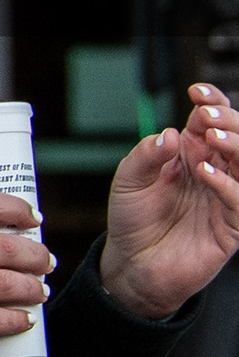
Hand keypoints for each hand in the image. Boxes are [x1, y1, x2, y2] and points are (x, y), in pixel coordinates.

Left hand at [98, 82, 238, 320]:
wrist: (133, 264)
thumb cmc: (133, 219)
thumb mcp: (128, 180)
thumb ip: (146, 155)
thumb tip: (171, 133)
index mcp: (192, 154)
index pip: (213, 120)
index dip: (212, 101)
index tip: (197, 92)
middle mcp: (214, 171)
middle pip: (237, 137)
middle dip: (228, 120)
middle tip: (207, 116)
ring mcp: (225, 198)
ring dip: (235, 145)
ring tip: (212, 137)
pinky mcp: (231, 227)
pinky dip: (227, 184)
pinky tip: (206, 173)